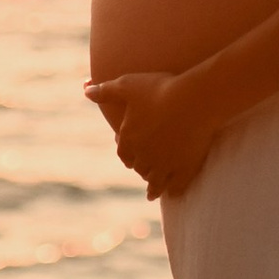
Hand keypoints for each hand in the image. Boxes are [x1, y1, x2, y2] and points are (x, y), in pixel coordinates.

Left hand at [84, 70, 215, 201]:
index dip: (127, 153)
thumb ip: (106, 90)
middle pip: (140, 167)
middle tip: (145, 167)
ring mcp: (165, 165)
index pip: (124, 153)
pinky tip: (172, 193)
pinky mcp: (185, 168)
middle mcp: (144, 156)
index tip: (130, 155)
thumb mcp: (128, 85)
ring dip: (153, 183)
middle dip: (141, 167)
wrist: (193, 101)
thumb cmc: (159, 90)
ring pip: (155, 180)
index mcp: (129, 139)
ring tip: (154, 189)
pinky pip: (176, 186)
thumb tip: (86, 90)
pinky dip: (172, 190)